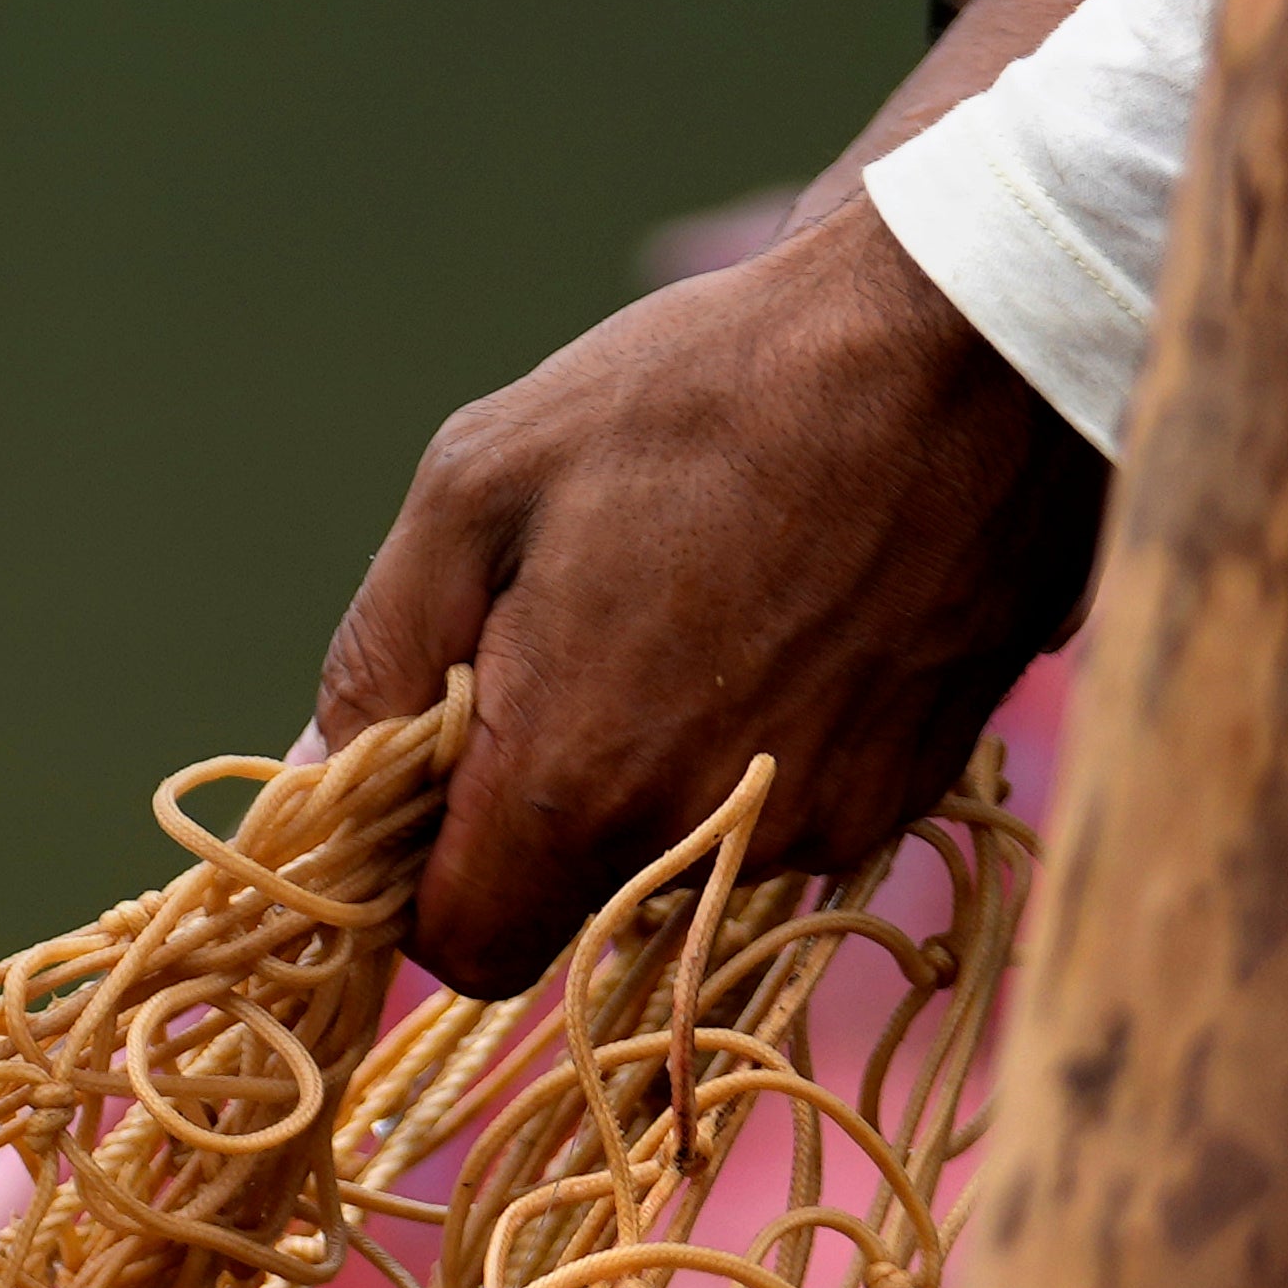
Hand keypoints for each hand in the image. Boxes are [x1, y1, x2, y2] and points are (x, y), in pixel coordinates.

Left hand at [313, 190, 1109, 997]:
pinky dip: (754, 744)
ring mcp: (828, 820)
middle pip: (576, 905)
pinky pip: (783, 814)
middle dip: (541, 815)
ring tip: (686, 608)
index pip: (466, 947)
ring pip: (686, 860)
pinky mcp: (913, 786)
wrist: (968, 339)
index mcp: (582, 779)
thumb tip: (319, 771)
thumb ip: (380, 654)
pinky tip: (776, 616)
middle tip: (564, 653)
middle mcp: (711, 836)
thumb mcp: (478, 486)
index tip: (439, 776)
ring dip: (656, 774)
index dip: (431, 879)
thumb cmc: (701, 392)